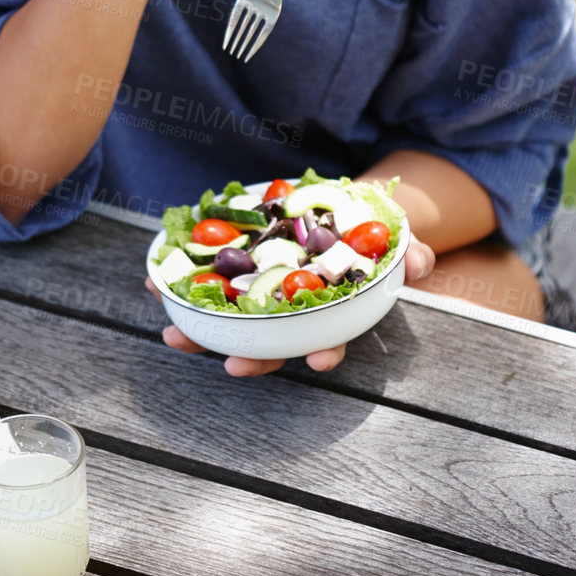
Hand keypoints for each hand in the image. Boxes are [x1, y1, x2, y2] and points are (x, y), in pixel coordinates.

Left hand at [145, 238, 436, 376]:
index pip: (329, 338)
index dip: (324, 352)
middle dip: (253, 358)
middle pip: (274, 344)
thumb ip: (408, 252)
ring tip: (175, 334)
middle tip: (232, 364)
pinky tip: (155, 284)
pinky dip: (180, 286)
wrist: (343, 211)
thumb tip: (420, 263)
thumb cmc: (368, 235)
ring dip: (203, 333)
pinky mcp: (237, 272)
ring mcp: (264, 297)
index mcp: (332, 311)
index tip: (320, 363)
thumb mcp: (395, 240)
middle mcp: (296, 313)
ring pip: (233, 324)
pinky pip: (206, 284)